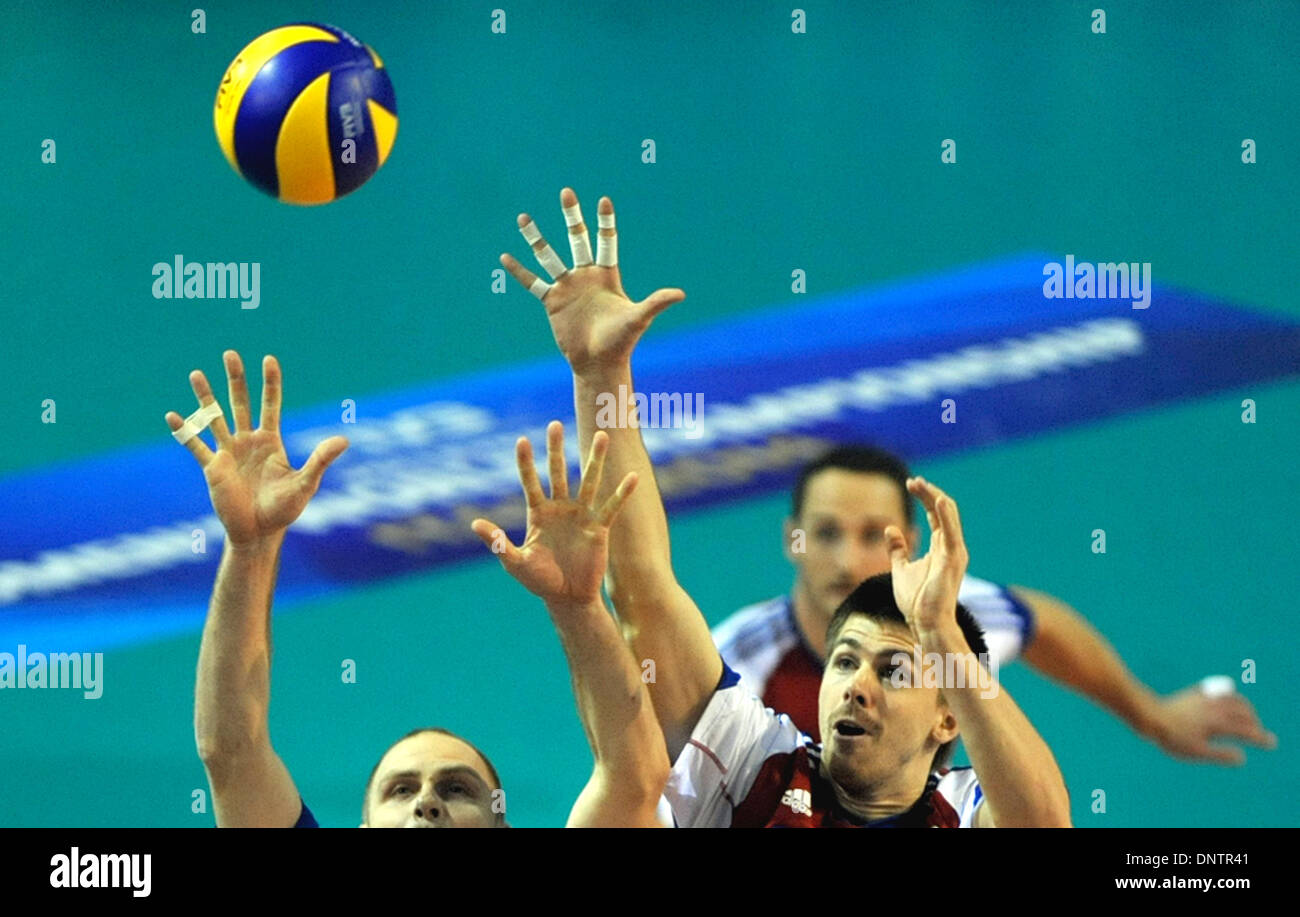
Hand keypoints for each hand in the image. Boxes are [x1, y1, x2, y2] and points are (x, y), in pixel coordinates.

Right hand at [165, 350, 348, 547]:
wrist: (259, 532)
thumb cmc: (284, 509)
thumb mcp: (305, 483)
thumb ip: (320, 460)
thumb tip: (344, 440)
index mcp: (270, 441)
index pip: (271, 404)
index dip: (270, 383)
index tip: (268, 359)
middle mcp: (247, 441)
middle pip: (240, 403)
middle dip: (236, 379)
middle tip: (230, 353)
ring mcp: (228, 452)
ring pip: (214, 418)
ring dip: (205, 397)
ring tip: (196, 373)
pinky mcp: (212, 468)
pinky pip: (195, 446)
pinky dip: (184, 431)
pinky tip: (171, 415)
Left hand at [471, 421, 636, 605]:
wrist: (568, 598)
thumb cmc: (539, 581)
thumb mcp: (515, 562)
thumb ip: (498, 543)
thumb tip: (475, 525)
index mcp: (538, 513)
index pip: (531, 482)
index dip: (526, 462)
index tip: (522, 440)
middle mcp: (560, 508)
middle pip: (558, 472)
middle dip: (556, 449)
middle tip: (555, 424)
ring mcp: (581, 515)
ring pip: (589, 481)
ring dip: (595, 459)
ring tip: (602, 436)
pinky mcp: (599, 527)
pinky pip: (612, 506)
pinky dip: (622, 492)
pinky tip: (633, 476)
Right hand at [499, 187, 684, 373]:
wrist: (599, 363)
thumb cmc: (622, 341)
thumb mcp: (639, 318)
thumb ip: (656, 302)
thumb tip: (680, 294)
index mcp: (607, 275)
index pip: (606, 242)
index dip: (605, 222)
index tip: (604, 199)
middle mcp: (586, 276)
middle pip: (577, 239)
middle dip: (573, 217)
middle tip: (566, 192)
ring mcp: (567, 287)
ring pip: (549, 256)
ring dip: (536, 238)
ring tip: (522, 217)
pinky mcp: (552, 302)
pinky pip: (532, 283)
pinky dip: (519, 271)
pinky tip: (505, 256)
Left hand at [884, 477, 969, 635]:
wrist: (925, 623)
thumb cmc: (916, 601)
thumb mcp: (901, 568)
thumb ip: (898, 549)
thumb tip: (890, 529)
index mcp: (941, 547)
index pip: (936, 515)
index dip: (925, 497)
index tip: (911, 484)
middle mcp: (951, 546)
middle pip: (943, 510)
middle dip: (928, 493)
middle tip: (912, 480)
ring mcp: (954, 552)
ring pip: (948, 515)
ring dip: (933, 497)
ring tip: (918, 484)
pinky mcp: (952, 560)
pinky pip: (951, 532)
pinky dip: (944, 515)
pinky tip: (936, 499)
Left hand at [1145, 683, 1277, 764]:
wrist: (1150, 715)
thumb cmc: (1172, 737)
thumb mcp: (1197, 751)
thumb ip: (1220, 754)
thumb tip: (1242, 758)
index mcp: (1218, 724)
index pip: (1247, 731)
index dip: (1261, 738)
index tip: (1269, 743)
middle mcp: (1216, 708)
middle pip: (1245, 713)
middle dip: (1256, 723)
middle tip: (1259, 734)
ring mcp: (1207, 698)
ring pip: (1236, 699)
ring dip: (1247, 708)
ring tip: (1249, 716)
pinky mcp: (1197, 693)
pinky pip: (1221, 690)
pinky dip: (1233, 695)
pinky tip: (1230, 697)